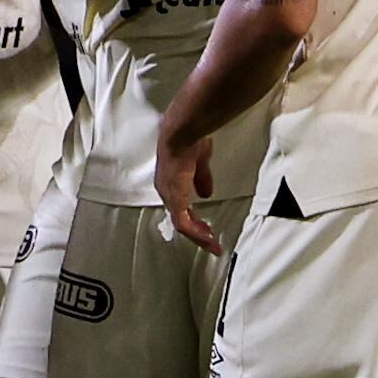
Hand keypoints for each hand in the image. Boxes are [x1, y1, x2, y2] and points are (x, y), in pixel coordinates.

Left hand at [155, 130, 223, 255]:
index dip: (194, 219)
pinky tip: (206, 237)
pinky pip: (182, 222)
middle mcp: (166, 191)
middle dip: (197, 232)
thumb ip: (202, 178)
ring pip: (181, 224)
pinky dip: (195, 231)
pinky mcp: (174, 198)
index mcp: (170, 182)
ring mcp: (169, 195)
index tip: (206, 227)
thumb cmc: (190, 140)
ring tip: (211, 244)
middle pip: (180, 219)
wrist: (183, 133)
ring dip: (198, 235)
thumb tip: (206, 193)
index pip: (180, 207)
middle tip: (210, 242)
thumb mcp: (200, 162)